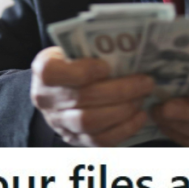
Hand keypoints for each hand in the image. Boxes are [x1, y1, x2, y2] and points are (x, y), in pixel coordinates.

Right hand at [30, 47, 153, 146]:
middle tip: (145, 82)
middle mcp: (46, 99)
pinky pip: (99, 140)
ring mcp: (59, 123)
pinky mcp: (75, 139)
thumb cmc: (74, 61)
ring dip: (123, 110)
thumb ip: (92, 48)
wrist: (60, 88)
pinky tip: (139, 115)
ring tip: (142, 97)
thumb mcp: (74, 48)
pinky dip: (124, 129)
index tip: (107, 67)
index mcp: (44, 70)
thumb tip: (127, 47)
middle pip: (81, 98)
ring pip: (90, 122)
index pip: (53, 73)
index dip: (82, 71)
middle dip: (119, 91)